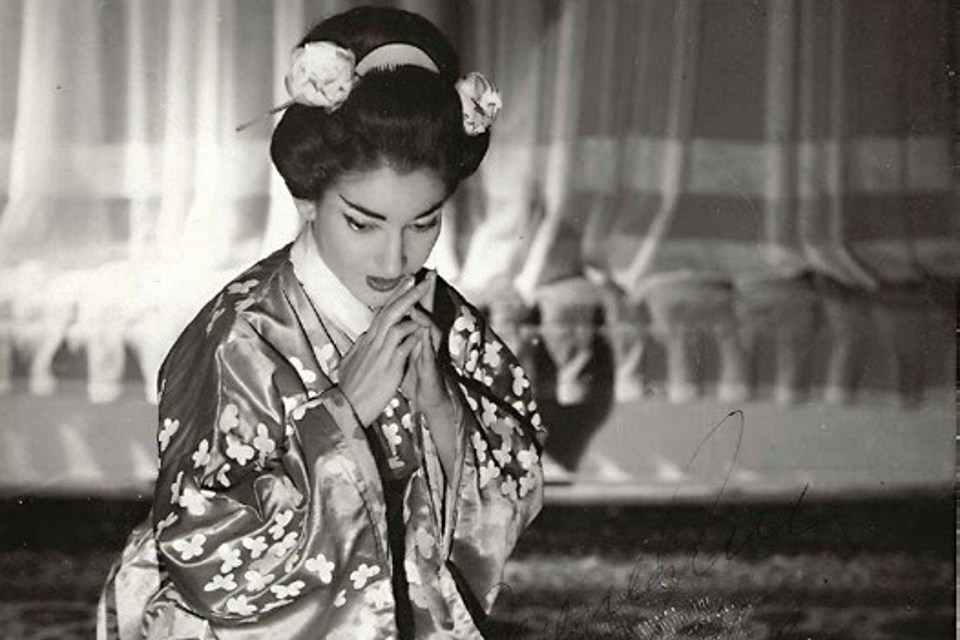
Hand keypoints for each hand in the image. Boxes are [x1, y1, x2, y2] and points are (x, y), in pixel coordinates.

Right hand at [337, 277, 431, 425]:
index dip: (394, 298)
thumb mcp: (351, 364)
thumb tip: (363, 339)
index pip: (381, 313)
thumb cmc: (349, 389)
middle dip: (405, 292)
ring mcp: (380, 353)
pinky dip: (414, 334)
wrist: (346, 408)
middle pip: (389, 310)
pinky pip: (404, 344)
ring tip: (424, 291)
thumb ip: (360, 349)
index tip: (405, 284)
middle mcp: (372, 342)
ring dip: (411, 305)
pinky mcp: (389, 366)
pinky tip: (425, 326)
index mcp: (366, 341)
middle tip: (419, 277)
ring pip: (396, 321)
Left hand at [402, 290, 458, 477]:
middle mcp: (425, 340)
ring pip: (430, 329)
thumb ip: (397, 338)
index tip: (412, 273)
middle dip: (428, 294)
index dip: (412, 292)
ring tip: (417, 304)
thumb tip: (385, 323)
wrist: (427, 400)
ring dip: (425, 316)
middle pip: (427, 312)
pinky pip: (429, 352)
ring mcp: (430, 353)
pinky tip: (422, 331)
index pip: (414, 309)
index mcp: (414, 335)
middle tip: (430, 275)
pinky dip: (425, 341)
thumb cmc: (415, 376)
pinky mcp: (431, 367)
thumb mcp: (402, 353)